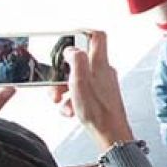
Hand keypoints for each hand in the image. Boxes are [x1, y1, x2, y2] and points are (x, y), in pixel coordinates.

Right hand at [53, 32, 133, 148]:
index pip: (97, 36)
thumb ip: (76, 61)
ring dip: (64, 91)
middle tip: (55, 87)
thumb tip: (72, 49)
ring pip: (76, 80)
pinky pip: (80, 94)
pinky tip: (71, 111)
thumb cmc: (98, 112)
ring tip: (62, 103)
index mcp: (100, 64)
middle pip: (79, 62)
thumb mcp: (80, 82)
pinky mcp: (100, 98)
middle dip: (62, 73)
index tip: (67, 38)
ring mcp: (102, 85)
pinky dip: (72, 102)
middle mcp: (103, 72)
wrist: (111, 135)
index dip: (82, 32)